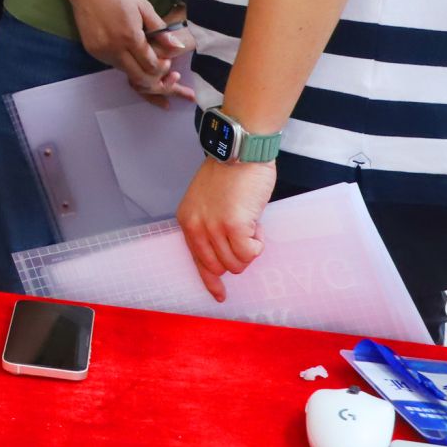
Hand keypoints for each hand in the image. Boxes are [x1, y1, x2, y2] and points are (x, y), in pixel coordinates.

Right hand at [65, 0, 191, 100]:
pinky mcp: (91, 50)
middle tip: (157, 64)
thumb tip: (178, 47)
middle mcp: (114, 49)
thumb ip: (160, 30)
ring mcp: (101, 51)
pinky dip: (122, 61)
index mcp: (130, 37)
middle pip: (138, 76)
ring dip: (136, 68)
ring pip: (124, 71)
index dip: (162, 67)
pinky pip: (111, 63)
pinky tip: (125, 48)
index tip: (167, 60)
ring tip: (141, 55)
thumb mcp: (143, 6)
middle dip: (152, 76)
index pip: (151, 65)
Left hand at [177, 157, 277, 300]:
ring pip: (237, 263)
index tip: (219, 295)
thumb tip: (225, 253)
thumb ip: (210, 226)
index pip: (197, 261)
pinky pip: (250, 253)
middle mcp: (197, 227)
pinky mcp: (234, 226)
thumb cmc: (229, 173)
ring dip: (249, 248)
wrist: (240, 151)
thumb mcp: (207, 201)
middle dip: (237, 257)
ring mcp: (214, 228)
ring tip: (249, 222)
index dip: (210, 280)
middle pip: (219, 267)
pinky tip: (256, 225)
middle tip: (245, 234)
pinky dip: (258, 244)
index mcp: (188, 220)